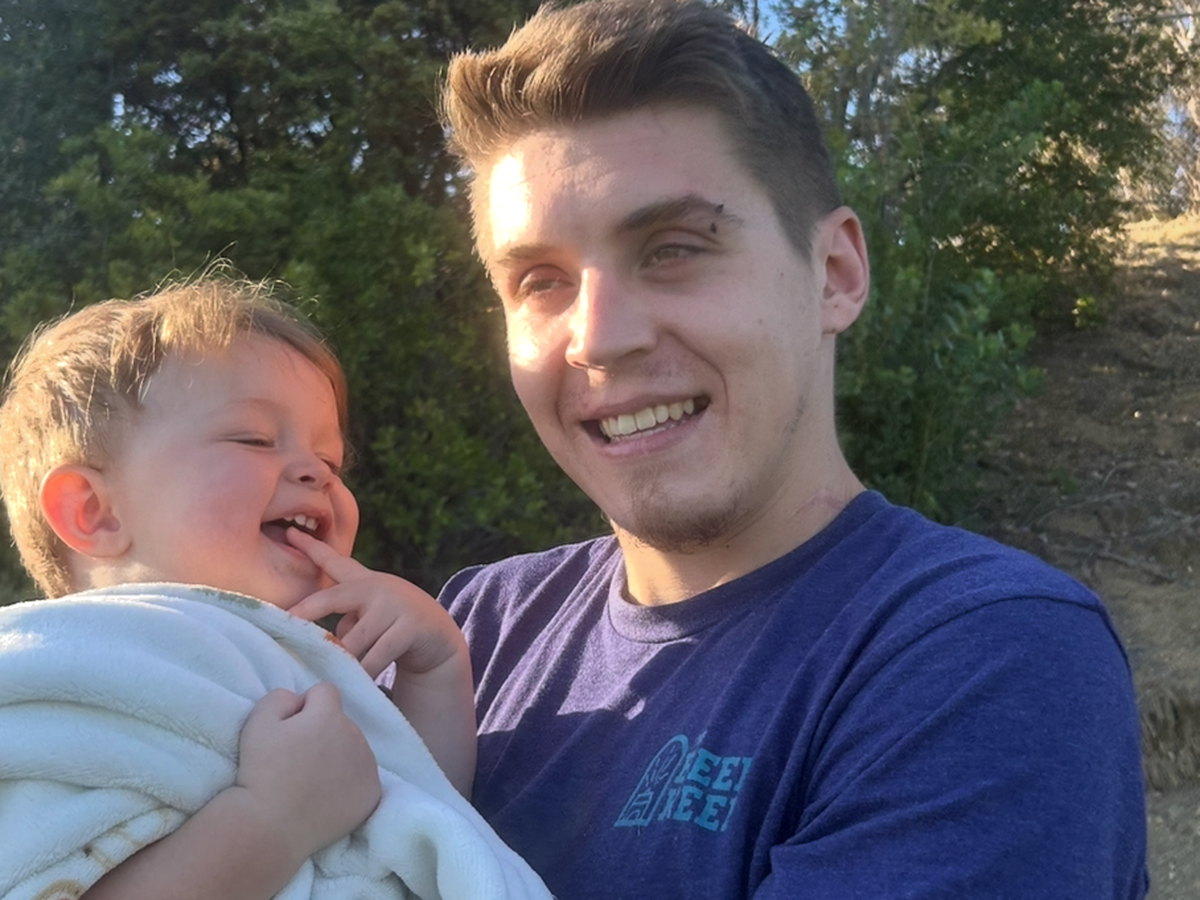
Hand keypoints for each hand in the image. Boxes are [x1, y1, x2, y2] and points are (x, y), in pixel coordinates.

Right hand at [236, 685, 380, 860]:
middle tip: (299, 761)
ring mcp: (368, 766)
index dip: (304, 708)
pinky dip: (349, 783)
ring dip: (338, 757)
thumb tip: (300, 699)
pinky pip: (363, 777)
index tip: (290, 732)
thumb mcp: (258, 722)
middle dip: (324, 732)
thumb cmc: (261, 772)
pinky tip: (327, 798)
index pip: (324, 692)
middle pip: (341, 722)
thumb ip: (281, 697)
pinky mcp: (373, 793)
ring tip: (311, 782)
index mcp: (330, 715)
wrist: (271, 827)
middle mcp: (355, 735)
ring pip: (354, 749)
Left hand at [285, 528, 466, 680]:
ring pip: (354, 641)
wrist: (438, 637)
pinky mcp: (410, 627)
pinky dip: (365, 671)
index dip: (311, 547)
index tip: (290, 533)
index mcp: (363, 582)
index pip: (334, 561)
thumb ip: (346, 620)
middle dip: (308, 610)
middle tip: (287, 624)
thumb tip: (326, 641)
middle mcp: (377, 587)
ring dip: (341, 660)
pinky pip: (377, 656)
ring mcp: (395, 605)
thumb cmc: (392, 627)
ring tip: (329, 674)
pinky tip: (358, 680)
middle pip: (334, 598)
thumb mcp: (368, 617)